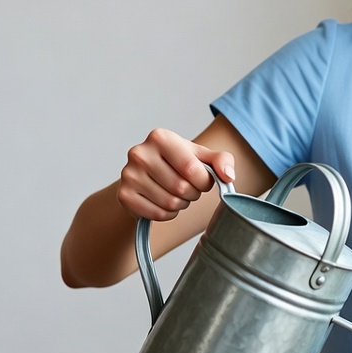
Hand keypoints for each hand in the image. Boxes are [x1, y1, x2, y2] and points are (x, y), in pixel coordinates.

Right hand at [117, 128, 234, 221]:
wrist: (149, 175)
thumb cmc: (180, 164)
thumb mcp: (203, 156)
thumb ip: (222, 161)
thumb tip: (228, 176)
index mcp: (160, 137)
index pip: (192, 169)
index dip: (204, 181)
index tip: (203, 180)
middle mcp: (139, 153)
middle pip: (181, 187)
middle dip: (193, 193)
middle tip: (190, 188)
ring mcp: (128, 174)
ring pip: (170, 203)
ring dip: (181, 204)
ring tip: (178, 194)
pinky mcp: (123, 195)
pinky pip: (157, 214)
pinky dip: (167, 214)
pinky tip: (165, 203)